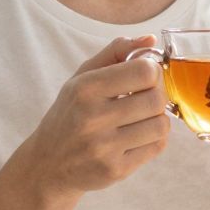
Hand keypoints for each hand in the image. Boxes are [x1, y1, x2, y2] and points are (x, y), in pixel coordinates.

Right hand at [23, 34, 170, 198]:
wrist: (47, 165)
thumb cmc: (70, 114)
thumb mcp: (82, 77)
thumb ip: (116, 52)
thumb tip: (151, 39)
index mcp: (85, 89)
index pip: (145, 71)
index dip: (153, 71)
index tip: (146, 76)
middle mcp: (93, 118)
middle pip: (156, 99)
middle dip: (158, 96)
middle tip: (146, 98)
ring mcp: (104, 147)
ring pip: (161, 125)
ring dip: (157, 119)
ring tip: (141, 119)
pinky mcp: (115, 170)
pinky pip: (156, 147)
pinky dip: (154, 139)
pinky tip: (137, 136)